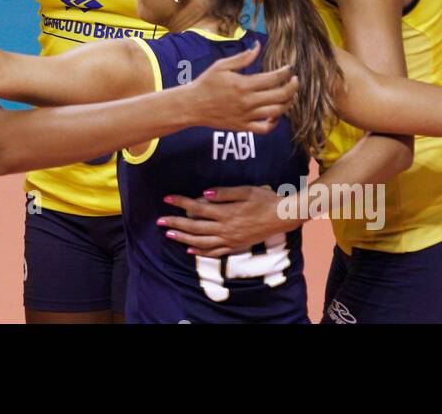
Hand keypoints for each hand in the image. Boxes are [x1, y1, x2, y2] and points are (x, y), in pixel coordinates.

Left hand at [157, 185, 294, 257]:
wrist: (282, 217)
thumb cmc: (265, 199)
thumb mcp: (246, 190)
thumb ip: (224, 192)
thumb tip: (203, 194)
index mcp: (226, 212)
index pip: (196, 208)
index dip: (180, 203)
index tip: (166, 199)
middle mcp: (225, 228)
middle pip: (194, 227)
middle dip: (175, 224)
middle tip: (159, 221)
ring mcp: (230, 239)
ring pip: (201, 242)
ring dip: (183, 239)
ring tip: (169, 235)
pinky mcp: (235, 246)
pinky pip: (214, 251)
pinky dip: (200, 251)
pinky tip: (190, 250)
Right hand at [188, 44, 298, 132]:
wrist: (192, 106)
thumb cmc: (206, 83)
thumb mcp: (221, 66)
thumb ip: (243, 57)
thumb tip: (258, 46)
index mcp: (243, 84)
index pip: (274, 78)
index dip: (286, 73)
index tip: (289, 68)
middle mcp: (248, 101)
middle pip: (280, 95)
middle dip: (293, 87)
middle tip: (295, 81)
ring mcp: (246, 116)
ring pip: (277, 112)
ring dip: (287, 103)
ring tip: (289, 95)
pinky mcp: (243, 126)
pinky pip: (265, 128)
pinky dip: (274, 122)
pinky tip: (275, 114)